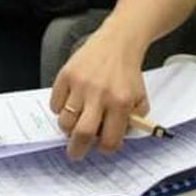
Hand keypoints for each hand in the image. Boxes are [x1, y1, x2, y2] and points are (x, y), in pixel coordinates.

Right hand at [49, 26, 149, 159]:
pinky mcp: (66, 74)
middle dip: (77, 150)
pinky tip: (70, 102)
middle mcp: (100, 95)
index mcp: (121, 103)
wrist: (117, 43)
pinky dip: (60, 109)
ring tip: (75, 121)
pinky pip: (55, 104)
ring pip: (65, 121)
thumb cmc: (127, 72)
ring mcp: (80, 84)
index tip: (101, 145)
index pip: (109, 140)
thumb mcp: (140, 99)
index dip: (105, 147)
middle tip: (75, 153)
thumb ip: (132, 122)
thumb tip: (113, 138)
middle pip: (82, 134)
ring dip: (69, 128)